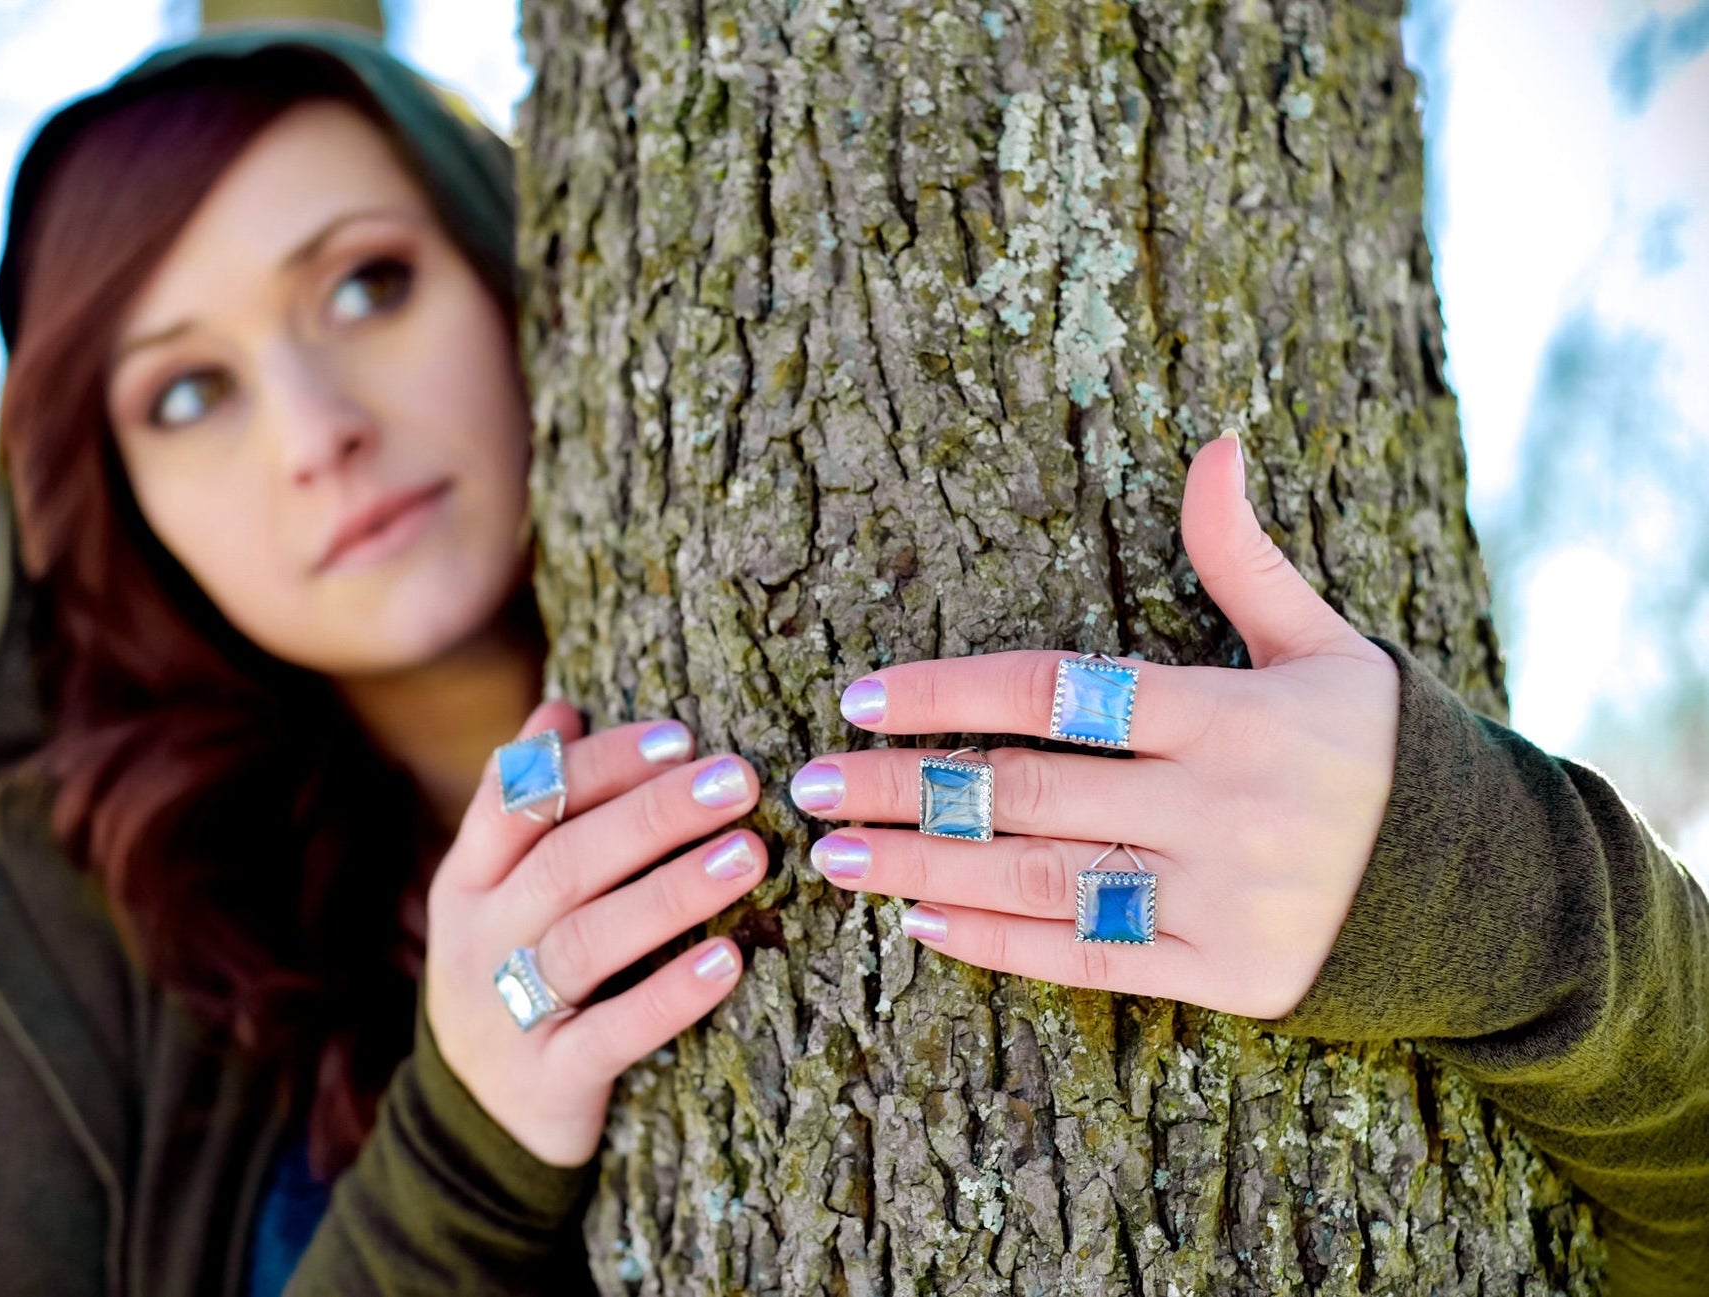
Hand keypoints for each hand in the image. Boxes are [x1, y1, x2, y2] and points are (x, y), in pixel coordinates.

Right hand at [419, 708, 763, 1165]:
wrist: (476, 1122)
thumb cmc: (511, 973)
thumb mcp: (497, 891)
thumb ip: (525, 803)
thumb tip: (561, 710)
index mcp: (469, 878)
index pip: (522, 798)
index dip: (598, 762)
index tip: (679, 737)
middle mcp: (480, 938)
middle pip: (563, 862)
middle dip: (651, 814)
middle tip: (736, 779)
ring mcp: (508, 1012)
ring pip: (586, 941)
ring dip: (670, 892)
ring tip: (747, 854)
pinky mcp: (549, 1079)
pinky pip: (611, 1033)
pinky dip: (669, 996)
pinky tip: (727, 960)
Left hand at [790, 431, 1400, 1020]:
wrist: (1487, 890)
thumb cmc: (1383, 749)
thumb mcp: (1326, 644)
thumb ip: (1244, 557)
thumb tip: (1212, 443)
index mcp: (1232, 713)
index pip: (1055, 693)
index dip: (946, 693)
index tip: (858, 701)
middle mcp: (1218, 805)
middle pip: (1025, 792)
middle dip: (902, 788)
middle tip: (807, 787)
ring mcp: (1220, 896)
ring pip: (1038, 880)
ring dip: (922, 868)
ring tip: (833, 859)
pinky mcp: (1225, 973)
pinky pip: (1087, 960)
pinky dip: (998, 945)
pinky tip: (921, 925)